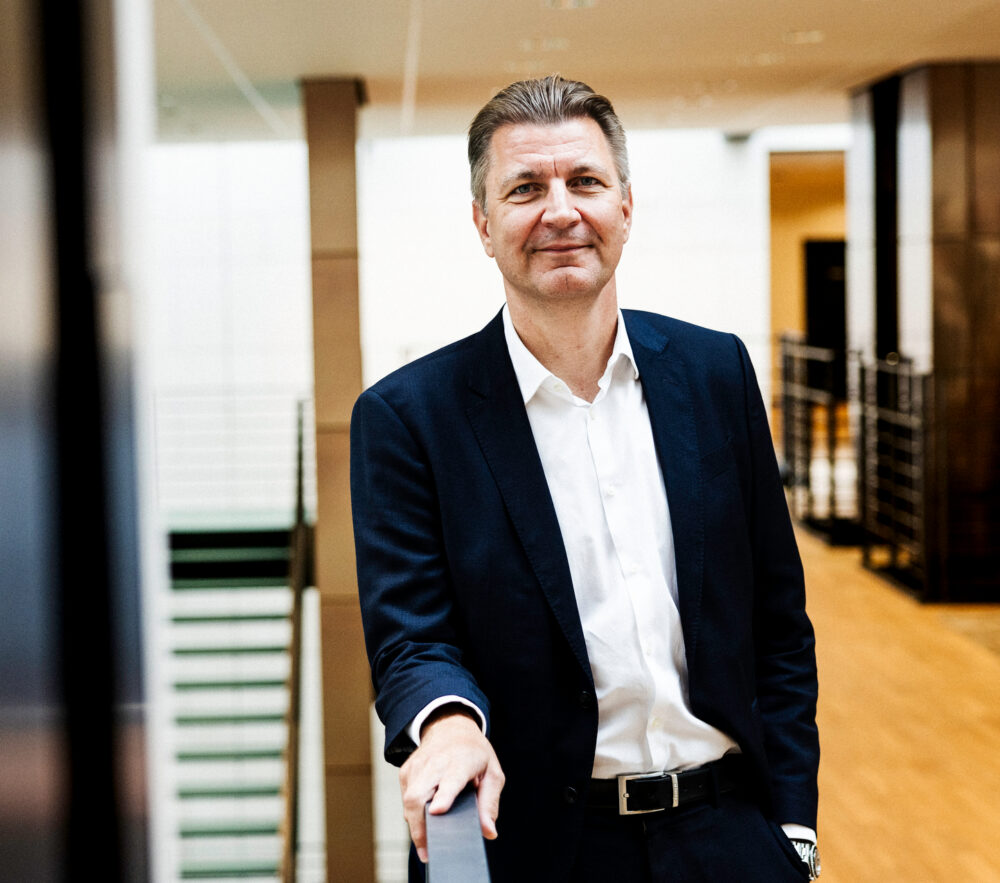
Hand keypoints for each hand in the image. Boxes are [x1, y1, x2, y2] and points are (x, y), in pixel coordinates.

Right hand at [398, 708, 504, 862]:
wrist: (450, 726)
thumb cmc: (474, 753)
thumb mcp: (492, 773)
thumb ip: (489, 803)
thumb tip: (489, 832)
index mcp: (461, 761)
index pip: (450, 779)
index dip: (444, 796)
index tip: (438, 811)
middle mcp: (436, 762)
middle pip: (419, 795)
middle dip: (419, 826)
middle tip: (427, 851)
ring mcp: (417, 766)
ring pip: (409, 801)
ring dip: (416, 824)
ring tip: (429, 840)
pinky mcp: (406, 771)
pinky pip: (406, 799)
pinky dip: (414, 813)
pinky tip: (426, 815)